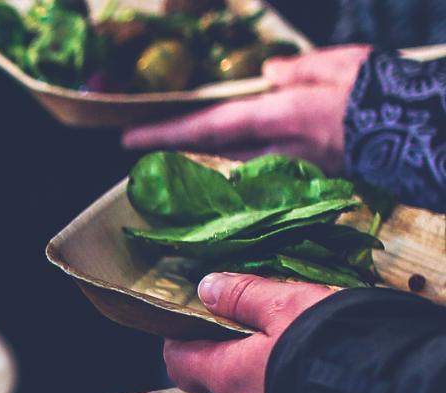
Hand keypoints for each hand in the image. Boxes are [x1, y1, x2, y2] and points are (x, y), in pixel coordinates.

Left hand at [122, 46, 371, 172]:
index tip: (129, 142)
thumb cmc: (381, 90)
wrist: (425, 132)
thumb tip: (270, 72)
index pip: (209, 127)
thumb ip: (299, 70)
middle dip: (179, 147)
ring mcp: (295, 166)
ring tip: (182, 146)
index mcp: (279, 117)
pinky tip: (238, 158)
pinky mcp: (313, 175)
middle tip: (143, 146)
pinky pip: (269, 167)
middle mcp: (279, 148)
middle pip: (215, 150)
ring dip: (211, 155)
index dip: (167, 134)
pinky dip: (249, 160)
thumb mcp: (340, 64)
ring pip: (240, 160)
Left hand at [163, 272, 333, 392]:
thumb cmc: (338, 350)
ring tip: (279, 374)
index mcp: (229, 377)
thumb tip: (209, 288)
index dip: (180, 344)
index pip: (180, 364)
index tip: (188, 330)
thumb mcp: (290, 305)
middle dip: (215, 375)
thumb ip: (245, 297)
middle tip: (238, 350)